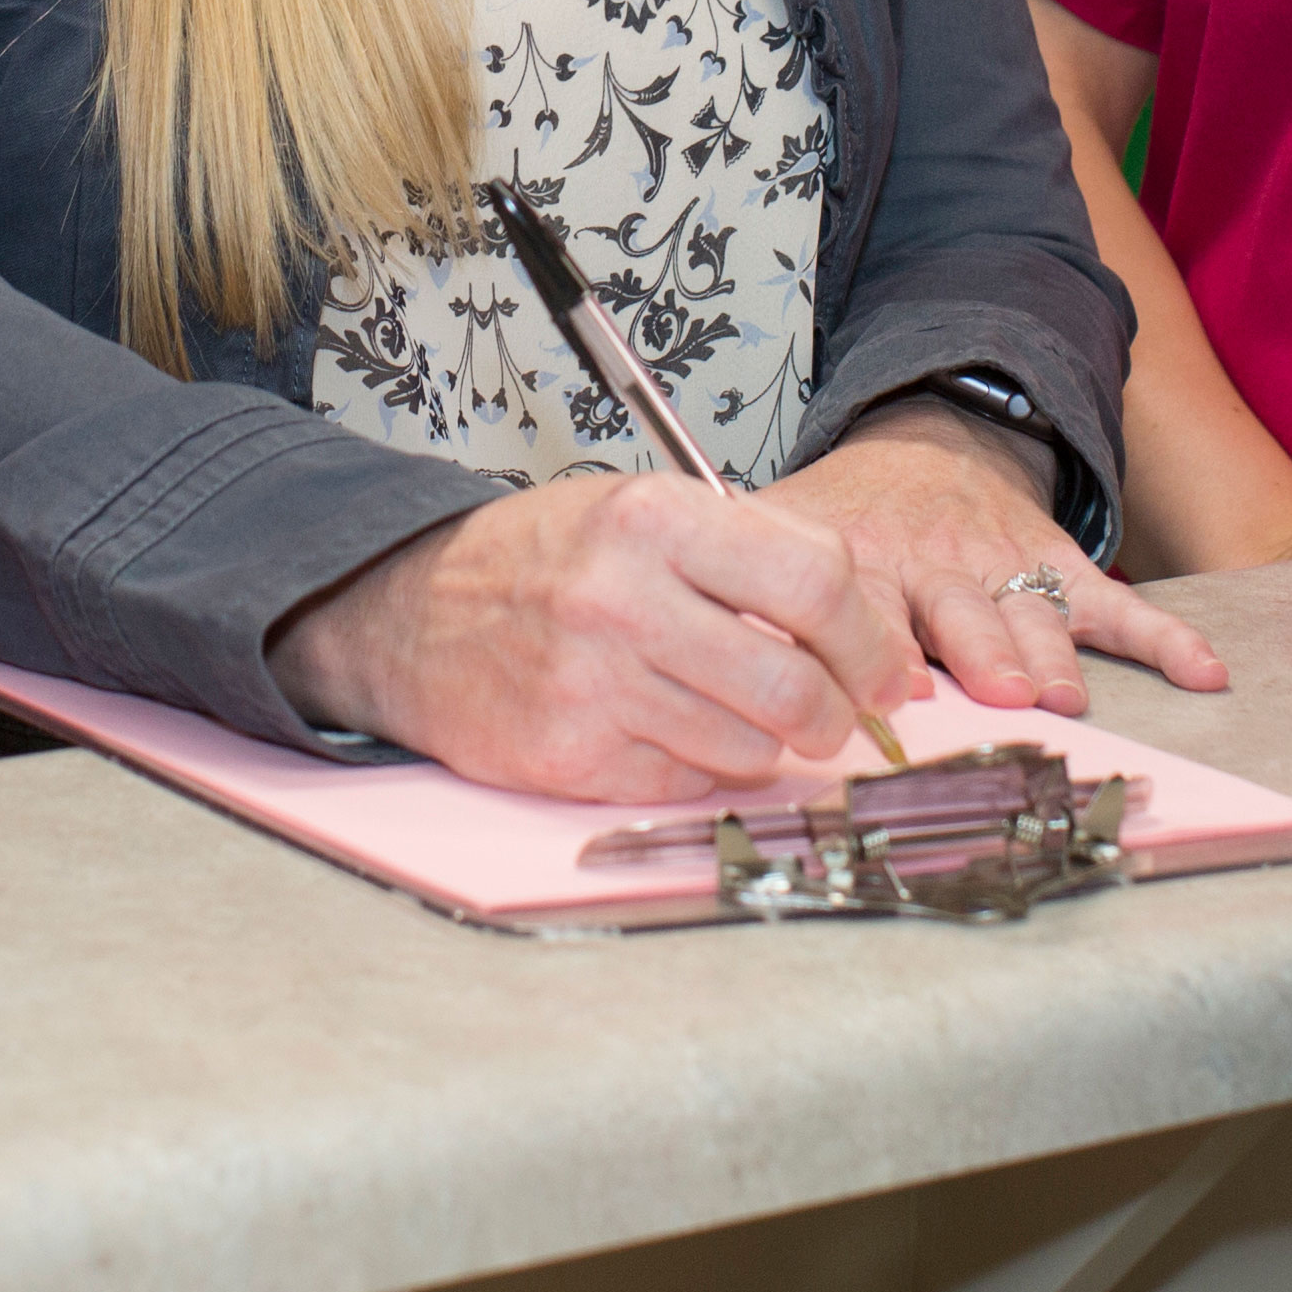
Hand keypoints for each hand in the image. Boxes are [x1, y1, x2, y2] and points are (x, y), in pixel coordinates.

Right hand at [266, 473, 921, 800]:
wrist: (406, 613)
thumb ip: (752, 556)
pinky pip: (690, 779)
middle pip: (797, 680)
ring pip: (752, 744)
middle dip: (843, 710)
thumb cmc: (541, 559)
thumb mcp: (641, 512)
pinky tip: (682, 729)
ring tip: (751, 713)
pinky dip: (708, 765)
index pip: (818, 580)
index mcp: (653, 519)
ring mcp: (594, 684)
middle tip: (845, 712)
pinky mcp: (570, 755)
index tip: (886, 664)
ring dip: (773, 741)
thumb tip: (874, 636)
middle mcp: (624, 598)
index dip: (871, 635)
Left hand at [762, 399, 1229, 716]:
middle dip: (977, 653)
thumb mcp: (778, 533)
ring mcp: (1001, 566)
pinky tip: (1201, 670)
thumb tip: (711, 670)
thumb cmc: (842, 518)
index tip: (894, 691)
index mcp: (859, 558)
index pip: (864, 605)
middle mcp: (934, 563)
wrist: (920, 446)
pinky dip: (1162, 638)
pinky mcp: (1054, 566)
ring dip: (1046, 653)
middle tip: (995, 692)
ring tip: (1062, 693)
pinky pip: (1111, 605)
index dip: (877, 644)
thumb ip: (752, 594)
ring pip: (1030, 613)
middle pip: (958, 613)